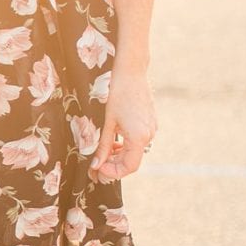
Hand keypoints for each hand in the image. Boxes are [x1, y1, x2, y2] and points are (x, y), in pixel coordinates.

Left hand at [89, 66, 156, 182]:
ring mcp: (151, 130)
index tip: (98, 170)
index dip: (113, 172)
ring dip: (118, 157)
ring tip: (101, 156)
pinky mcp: (150, 124)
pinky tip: (113, 144)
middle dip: (113, 167)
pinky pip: (138, 143)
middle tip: (94, 169)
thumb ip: (103, 147)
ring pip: (134, 153)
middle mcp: (149, 135)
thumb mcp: (107, 123)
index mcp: (139, 137)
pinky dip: (125, 147)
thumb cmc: (118, 95)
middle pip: (131, 162)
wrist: (132, 73)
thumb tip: (96, 166)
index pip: (129, 167)